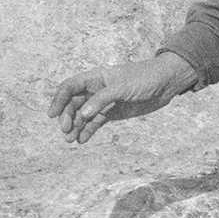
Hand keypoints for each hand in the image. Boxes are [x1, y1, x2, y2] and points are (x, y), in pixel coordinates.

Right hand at [47, 53, 200, 144]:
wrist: (166, 83)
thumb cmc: (145, 78)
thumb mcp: (123, 87)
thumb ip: (102, 100)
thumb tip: (82, 115)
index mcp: (96, 77)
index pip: (70, 87)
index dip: (59, 99)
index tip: (52, 115)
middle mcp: (97, 89)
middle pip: (74, 103)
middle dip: (67, 117)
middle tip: (66, 131)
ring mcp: (104, 102)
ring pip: (83, 115)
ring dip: (75, 127)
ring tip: (71, 140)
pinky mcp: (113, 113)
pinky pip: (96, 123)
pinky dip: (88, 131)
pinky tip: (82, 140)